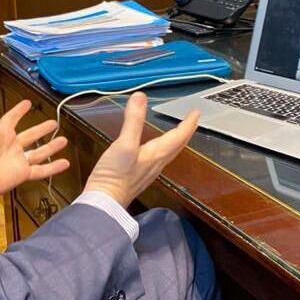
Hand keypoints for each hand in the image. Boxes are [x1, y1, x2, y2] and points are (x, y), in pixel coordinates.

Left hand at [0, 83, 69, 200]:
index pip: (13, 118)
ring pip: (40, 152)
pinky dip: (53, 168)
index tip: (27, 103)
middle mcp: (13, 145)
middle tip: (53, 123)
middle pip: (31, 135)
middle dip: (42, 129)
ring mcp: (19, 160)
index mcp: (3, 132)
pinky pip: (41, 170)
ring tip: (64, 140)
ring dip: (51, 147)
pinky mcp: (23, 173)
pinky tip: (64, 163)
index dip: (19, 110)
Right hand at [83, 92, 198, 208]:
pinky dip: (162, 148)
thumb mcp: (124, 144)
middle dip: (185, 132)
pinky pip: (157, 158)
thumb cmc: (115, 175)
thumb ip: (133, 120)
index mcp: (157, 154)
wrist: (104, 202)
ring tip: (177, 132)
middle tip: (191, 121)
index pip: (178, 136)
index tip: (196, 112)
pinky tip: (154, 148)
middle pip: (177, 145)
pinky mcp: (138, 175)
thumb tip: (140, 96)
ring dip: (175, 140)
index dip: (188, 123)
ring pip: (168, 152)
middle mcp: (156, 163)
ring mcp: (148, 171)